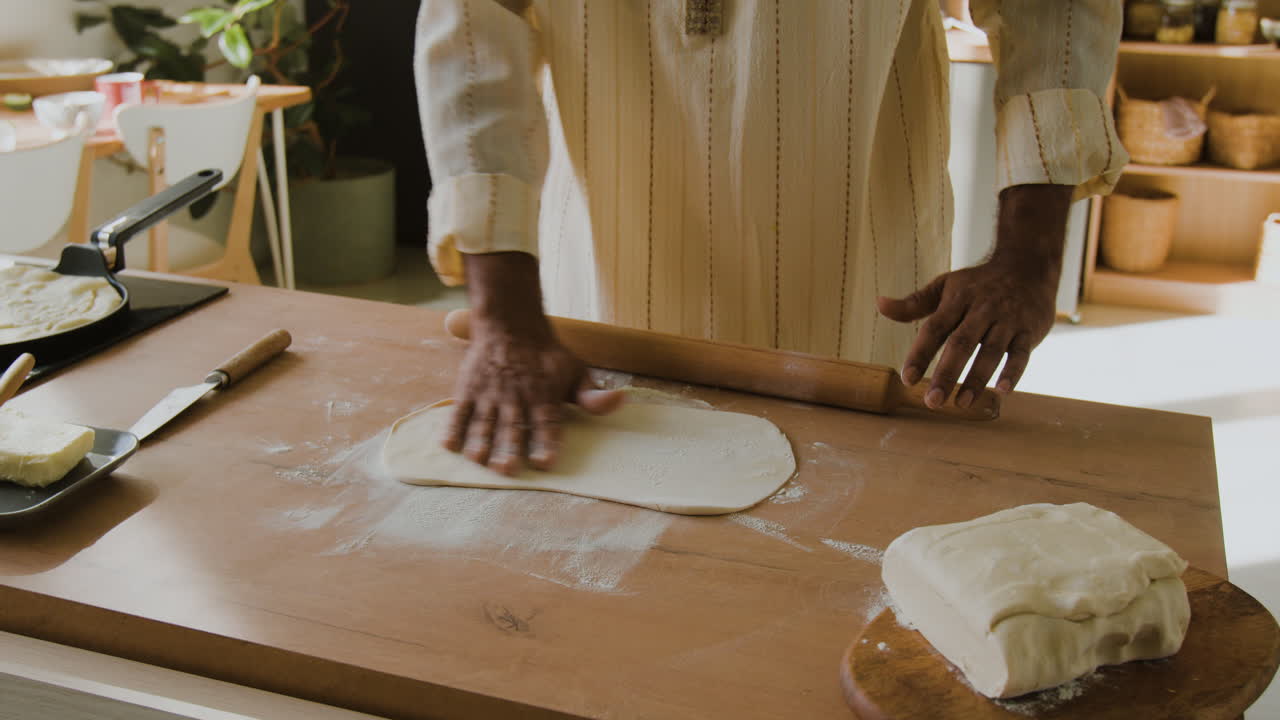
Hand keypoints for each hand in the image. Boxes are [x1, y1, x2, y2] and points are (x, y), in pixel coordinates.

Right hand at [446, 252, 623, 474]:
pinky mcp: (468, 390)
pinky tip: (449, 445)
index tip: (545, 462)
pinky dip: (453, 428)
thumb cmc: (546, 357)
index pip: (547, 423)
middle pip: (513, 427)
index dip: (546, 443)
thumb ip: (593, 396)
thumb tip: (621, 401)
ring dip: (481, 443)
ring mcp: (490, 394)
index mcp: (543, 395)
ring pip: (485, 422)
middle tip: (507, 469)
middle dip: (509, 449)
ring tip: (479, 461)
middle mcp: (516, 396)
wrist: (510, 324)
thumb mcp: (575, 372)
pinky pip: (459, 411)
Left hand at [877, 184, 1072, 409]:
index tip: (908, 379)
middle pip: (961, 343)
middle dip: (946, 374)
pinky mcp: (1029, 330)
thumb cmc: (978, 283)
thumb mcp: (945, 286)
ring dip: (976, 379)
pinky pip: (1021, 353)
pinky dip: (1013, 372)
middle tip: (932, 402)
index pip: (935, 329)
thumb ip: (914, 303)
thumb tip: (880, 305)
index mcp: (957, 300)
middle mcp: (981, 310)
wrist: (1027, 265)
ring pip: (990, 351)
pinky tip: (1002, 391)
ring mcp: (1007, 320)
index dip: (920, 354)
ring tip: (961, 404)